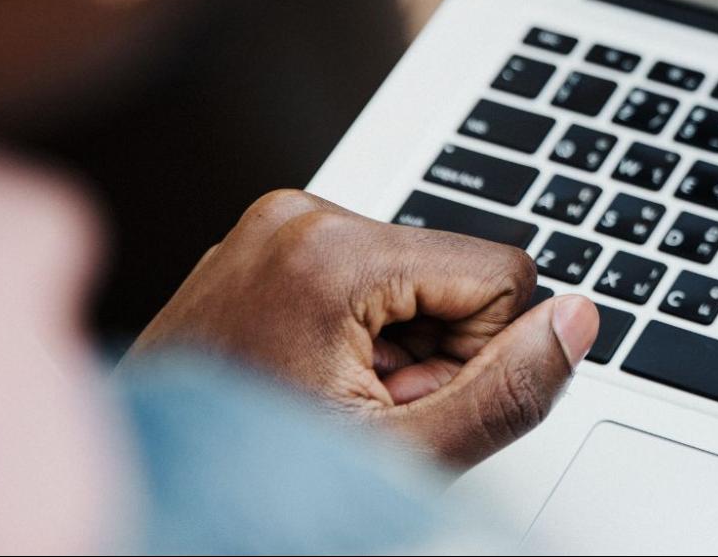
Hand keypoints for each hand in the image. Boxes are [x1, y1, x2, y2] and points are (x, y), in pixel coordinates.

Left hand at [126, 190, 598, 466]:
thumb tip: (579, 320)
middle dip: (431, 351)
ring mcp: (272, 224)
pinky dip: (358, 332)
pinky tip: (314, 378)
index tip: (406, 402)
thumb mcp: (403, 452)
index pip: (502, 273)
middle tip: (363, 410)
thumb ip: (506, 390)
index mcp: (331, 251)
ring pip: (415, 276)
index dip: (476, 355)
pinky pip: (363, 272)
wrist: (139, 502)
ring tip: (333, 399)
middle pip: (454, 271)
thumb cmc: (254, 486)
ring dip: (396, 346)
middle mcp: (298, 214)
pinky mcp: (263, 240)